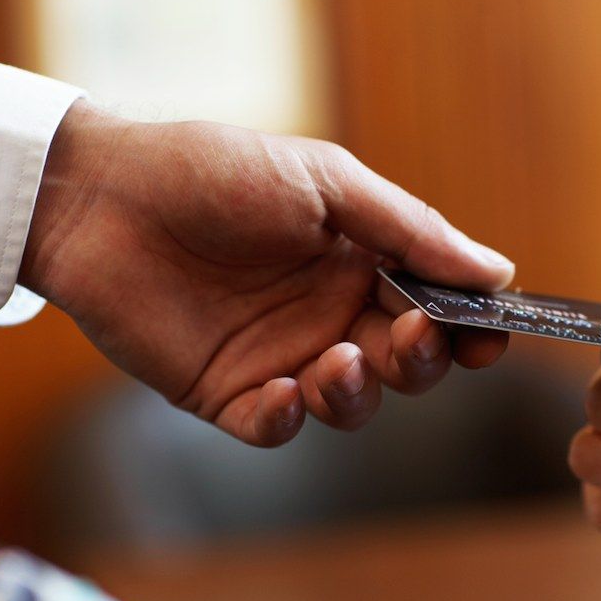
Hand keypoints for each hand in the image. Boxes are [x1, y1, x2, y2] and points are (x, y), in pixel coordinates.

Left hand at [21, 101, 512, 446]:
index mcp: (361, 263)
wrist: (101, 197)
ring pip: (348, 403)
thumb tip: (499, 270)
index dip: (470, 328)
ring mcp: (280, 358)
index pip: (436, 308)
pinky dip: (288, 420)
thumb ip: (409, 228)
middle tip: (414, 336)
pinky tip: (283, 391)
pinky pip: (273, 428)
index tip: (491, 334)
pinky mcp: (226, 394)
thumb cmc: (214, 172)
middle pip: (404, 363)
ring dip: (358, 392)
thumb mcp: (324, 182)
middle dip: (422, 359)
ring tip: (336, 360)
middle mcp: (329, 316)